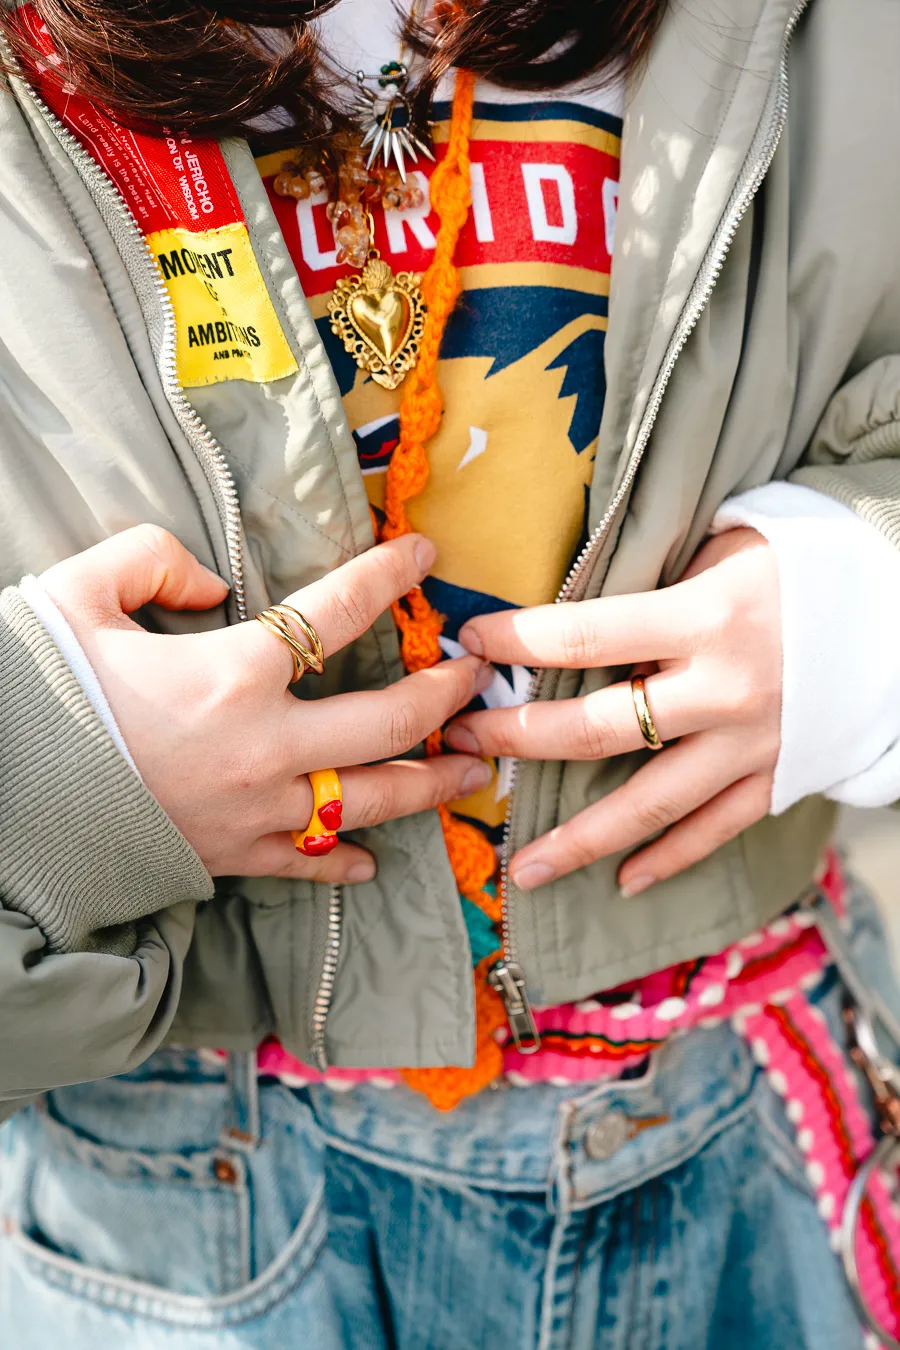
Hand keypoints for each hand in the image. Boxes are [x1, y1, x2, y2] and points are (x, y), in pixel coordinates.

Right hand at [41, 525, 491, 880]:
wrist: (1, 805)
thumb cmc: (39, 694)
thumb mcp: (78, 595)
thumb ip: (151, 560)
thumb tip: (209, 581)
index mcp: (233, 672)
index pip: (337, 610)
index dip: (390, 576)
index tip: (426, 557)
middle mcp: (264, 746)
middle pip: (388, 721)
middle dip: (444, 695)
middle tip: (475, 676)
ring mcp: (254, 809)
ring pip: (371, 801)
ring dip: (430, 784)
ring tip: (473, 770)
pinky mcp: (231, 856)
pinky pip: (306, 864)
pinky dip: (343, 862)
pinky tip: (372, 862)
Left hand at [445, 529, 781, 895]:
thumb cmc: (806, 568)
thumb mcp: (727, 551)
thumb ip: (654, 586)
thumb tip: (570, 616)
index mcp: (704, 619)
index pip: (580, 637)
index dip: (512, 643)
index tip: (468, 644)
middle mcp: (724, 691)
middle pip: (595, 729)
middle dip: (517, 738)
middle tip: (461, 742)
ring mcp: (753, 745)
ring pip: (649, 804)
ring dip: (579, 838)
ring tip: (521, 867)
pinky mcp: (779, 778)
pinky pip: (715, 830)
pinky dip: (670, 858)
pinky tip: (625, 881)